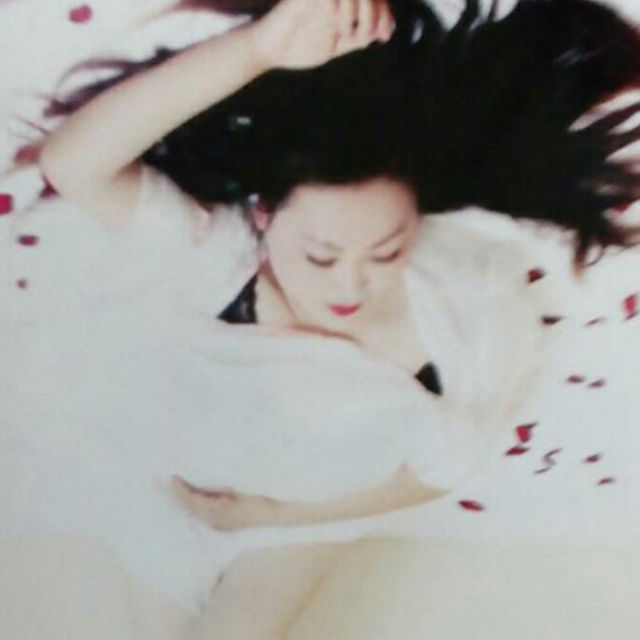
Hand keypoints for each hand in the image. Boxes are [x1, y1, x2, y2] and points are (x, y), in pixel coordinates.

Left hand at [171, 476, 281, 530]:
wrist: (278, 512)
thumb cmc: (260, 494)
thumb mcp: (237, 485)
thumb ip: (216, 484)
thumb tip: (196, 478)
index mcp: (217, 510)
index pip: (190, 501)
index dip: (179, 490)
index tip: (172, 477)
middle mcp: (216, 520)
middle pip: (191, 509)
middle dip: (180, 495)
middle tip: (173, 479)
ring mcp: (222, 524)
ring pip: (198, 512)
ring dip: (189, 500)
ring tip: (182, 485)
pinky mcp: (227, 523)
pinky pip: (206, 514)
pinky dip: (198, 504)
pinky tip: (199, 496)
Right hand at [249, 0, 395, 70]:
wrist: (268, 49)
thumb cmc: (299, 46)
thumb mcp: (336, 45)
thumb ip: (357, 36)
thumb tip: (383, 30)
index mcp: (342, 4)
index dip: (384, 14)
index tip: (383, 36)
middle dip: (375, 14)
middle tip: (368, 36)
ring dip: (360, 12)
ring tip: (350, 33)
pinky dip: (339, 8)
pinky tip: (337, 25)